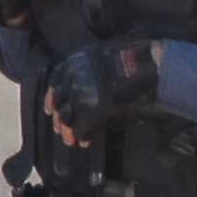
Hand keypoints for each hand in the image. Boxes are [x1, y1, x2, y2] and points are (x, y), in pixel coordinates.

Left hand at [43, 37, 161, 146]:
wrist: (145, 63)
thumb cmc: (129, 57)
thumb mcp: (101, 55)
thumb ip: (87, 69)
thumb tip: (83, 86)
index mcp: (74, 61)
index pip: (55, 82)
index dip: (51, 98)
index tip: (50, 109)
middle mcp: (73, 76)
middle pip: (59, 101)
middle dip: (59, 117)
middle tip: (59, 129)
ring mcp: (81, 93)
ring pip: (66, 116)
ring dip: (68, 130)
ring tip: (70, 140)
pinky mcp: (91, 109)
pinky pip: (81, 126)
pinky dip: (82, 136)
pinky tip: (85, 141)